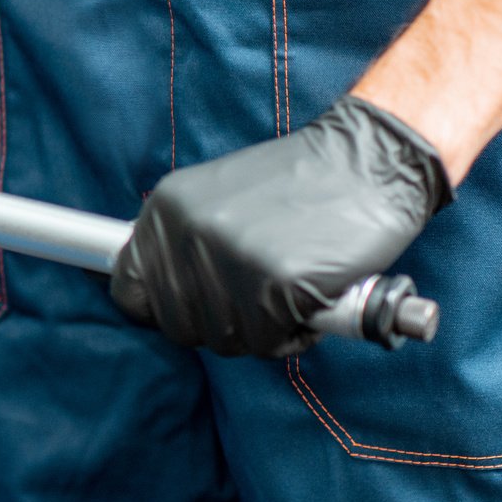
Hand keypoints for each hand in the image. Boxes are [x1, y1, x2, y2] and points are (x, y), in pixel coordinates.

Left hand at [111, 97, 452, 357]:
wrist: (372, 159)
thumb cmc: (301, 186)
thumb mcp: (218, 198)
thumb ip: (183, 243)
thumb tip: (155, 301)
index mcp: (165, 209)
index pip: (129, 291)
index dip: (162, 312)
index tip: (195, 310)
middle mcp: (187, 233)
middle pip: (179, 326)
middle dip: (222, 325)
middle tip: (262, 299)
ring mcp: (229, 258)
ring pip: (226, 340)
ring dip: (262, 331)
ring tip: (290, 291)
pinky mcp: (275, 283)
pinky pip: (269, 342)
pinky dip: (296, 332)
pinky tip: (314, 298)